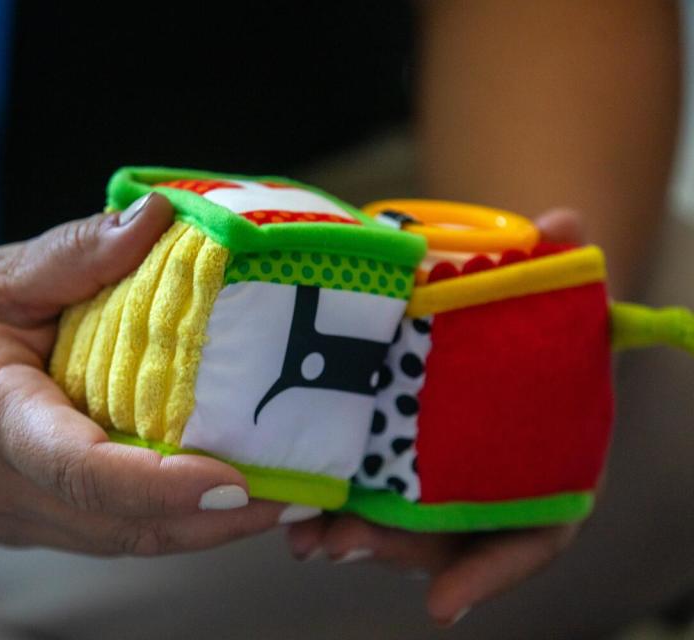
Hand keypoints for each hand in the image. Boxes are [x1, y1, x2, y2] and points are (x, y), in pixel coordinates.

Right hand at [0, 193, 289, 554]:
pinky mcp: (26, 520)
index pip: (81, 469)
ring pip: (124, 542)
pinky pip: (109, 533)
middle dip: (217, 520)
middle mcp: (4, 488)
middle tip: (301, 489)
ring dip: (204, 529)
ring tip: (279, 495)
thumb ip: (76, 254)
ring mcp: (14, 516)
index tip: (238, 481)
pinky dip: (168, 520)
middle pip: (124, 527)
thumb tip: (162, 215)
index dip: (162, 484)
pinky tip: (216, 491)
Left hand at [286, 209, 591, 625]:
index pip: (530, 537)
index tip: (444, 604)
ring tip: (305, 535)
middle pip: (442, 540)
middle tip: (343, 542)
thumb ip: (550, 269)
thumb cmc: (518, 323)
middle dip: (392, 548)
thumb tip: (563, 221)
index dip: (491, 572)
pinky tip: (288, 508)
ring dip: (346, 535)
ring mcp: (428, 482)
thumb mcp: (538, 294)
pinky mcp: (382, 463)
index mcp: (535, 468)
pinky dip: (324, 508)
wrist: (481, 317)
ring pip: (392, 528)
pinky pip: (356, 498)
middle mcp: (479, 488)